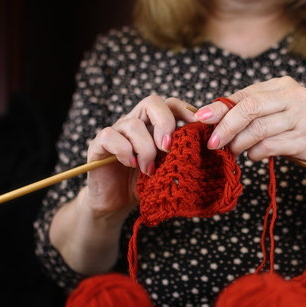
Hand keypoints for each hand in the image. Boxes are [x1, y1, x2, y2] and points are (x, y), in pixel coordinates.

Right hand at [84, 95, 195, 217]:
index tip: (197, 125)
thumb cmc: (145, 184)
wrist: (115, 204)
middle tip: (168, 148)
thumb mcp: (168, 168)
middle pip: (152, 102)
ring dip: (146, 148)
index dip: (184, 109)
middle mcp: (135, 123)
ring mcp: (116, 132)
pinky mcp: (98, 145)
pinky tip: (131, 164)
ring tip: (149, 169)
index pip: (170, 104)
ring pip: (133, 124)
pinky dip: (124, 150)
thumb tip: (207, 147)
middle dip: (165, 123)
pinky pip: (110, 136)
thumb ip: (182, 156)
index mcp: (153, 125)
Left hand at [194, 76, 305, 169]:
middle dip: (226, 127)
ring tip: (234, 151)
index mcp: (282, 85)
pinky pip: (270, 146)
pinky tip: (253, 156)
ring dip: (239, 144)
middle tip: (213, 142)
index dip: (220, 107)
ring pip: (258, 130)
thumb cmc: (296, 126)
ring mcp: (303, 117)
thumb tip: (211, 118)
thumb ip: (250, 110)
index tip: (201, 119)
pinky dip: (255, 153)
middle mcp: (294, 96)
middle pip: (250, 108)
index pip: (245, 94)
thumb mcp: (276, 110)